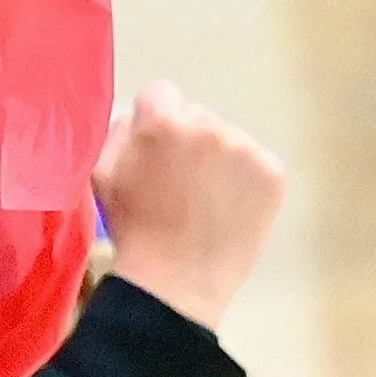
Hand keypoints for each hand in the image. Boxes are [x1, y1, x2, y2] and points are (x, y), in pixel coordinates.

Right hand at [94, 80, 284, 332]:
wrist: (178, 283)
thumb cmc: (134, 228)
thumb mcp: (102, 172)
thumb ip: (120, 131)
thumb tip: (142, 116)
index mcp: (162, 122)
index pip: (161, 93)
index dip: (155, 122)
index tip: (155, 152)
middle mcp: (208, 126)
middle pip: (197, 116)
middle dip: (188, 139)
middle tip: (181, 181)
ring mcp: (245, 149)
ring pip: (228, 138)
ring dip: (218, 159)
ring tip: (207, 199)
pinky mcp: (273, 174)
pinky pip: (256, 161)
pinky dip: (245, 179)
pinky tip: (230, 206)